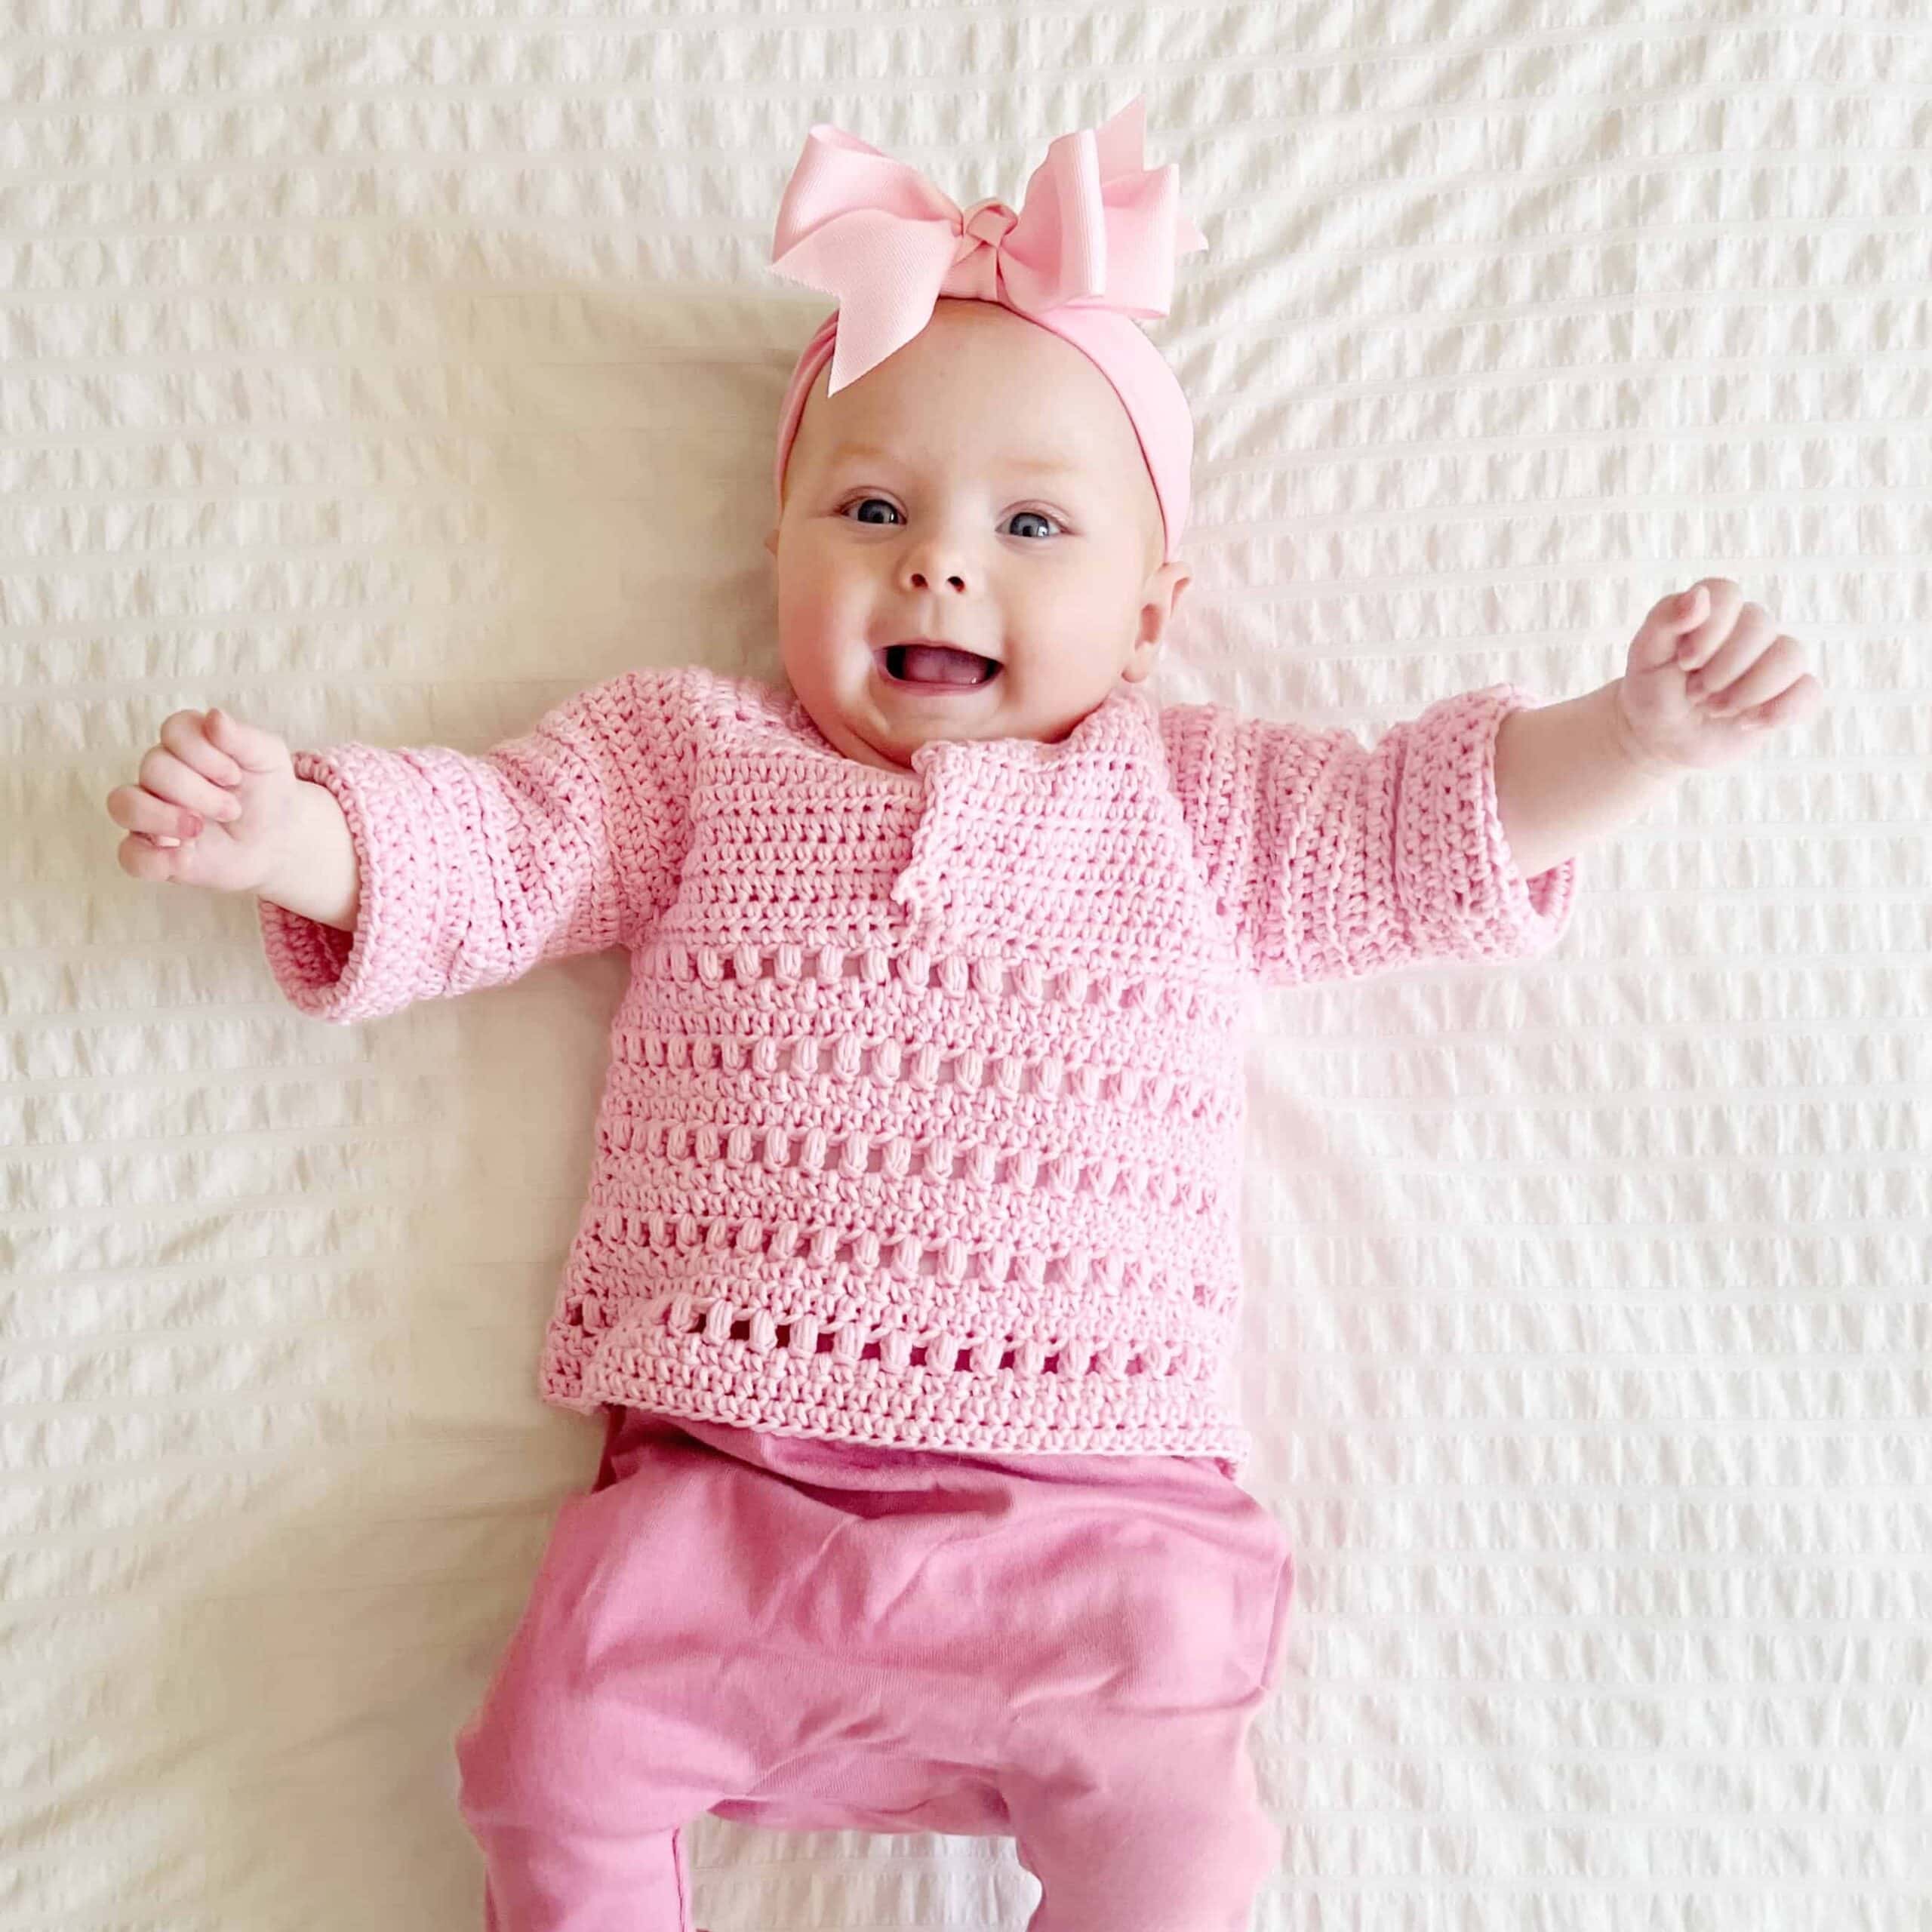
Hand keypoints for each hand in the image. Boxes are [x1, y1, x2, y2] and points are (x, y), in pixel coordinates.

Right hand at [108, 707, 305, 893]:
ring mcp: (150, 813)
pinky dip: (155, 859)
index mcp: (184, 745)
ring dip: (164, 817)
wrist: (280, 839)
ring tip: (199, 830)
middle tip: (233, 809)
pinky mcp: (152, 852)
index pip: (173, 731)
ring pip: (124, 805)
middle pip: (153, 768)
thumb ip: (242, 737)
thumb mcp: (267, 759)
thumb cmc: (268, 792)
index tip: (235, 774)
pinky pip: (130, 856)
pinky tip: (187, 859)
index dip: (204, 752)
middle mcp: (158, 775)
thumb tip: (214, 717)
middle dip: (199, 790)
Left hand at [1614, 579, 1822, 773]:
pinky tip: (1747, 723)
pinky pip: (1810, 691)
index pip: (1728, 593)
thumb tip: (1699, 595)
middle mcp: (1749, 629)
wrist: (1663, 739)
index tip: (1685, 662)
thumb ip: (1664, 621)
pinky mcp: (1790, 693)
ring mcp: (1773, 660)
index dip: (1709, 629)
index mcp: (1714, 611)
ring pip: (1790, 655)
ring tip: (1716, 710)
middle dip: (1721, 669)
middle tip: (1695, 693)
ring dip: (1748, 691)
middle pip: (1760, 626)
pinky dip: (1780, 711)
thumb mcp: (1645, 658)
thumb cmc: (1652, 692)